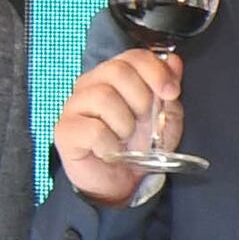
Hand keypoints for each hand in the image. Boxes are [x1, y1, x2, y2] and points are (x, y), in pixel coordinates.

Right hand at [49, 48, 181, 207]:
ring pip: (103, 97)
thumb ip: (167, 90)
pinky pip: (93, 129)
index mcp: (114, 77)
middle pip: (117, 71)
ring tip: (124, 138)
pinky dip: (109, 144)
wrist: (120, 183)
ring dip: (125, 124)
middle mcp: (90, 85)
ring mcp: (74, 106)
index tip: (172, 92)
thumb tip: (173, 61)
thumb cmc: (138, 147)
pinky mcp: (65, 131)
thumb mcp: (164, 118)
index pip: (133, 56)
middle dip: (141, 99)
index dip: (156, 71)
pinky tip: (109, 151)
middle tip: (143, 121)